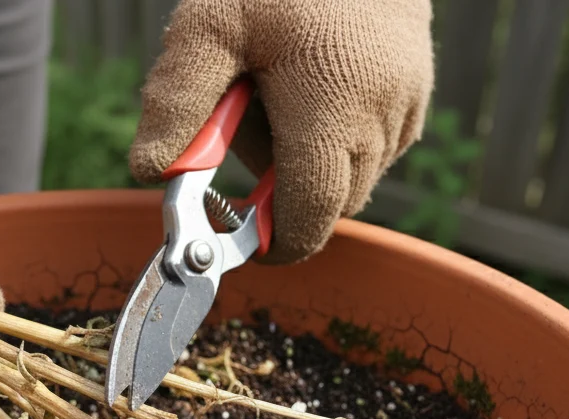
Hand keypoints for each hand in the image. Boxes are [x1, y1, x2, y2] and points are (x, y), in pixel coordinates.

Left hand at [130, 0, 433, 263]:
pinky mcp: (418, 95)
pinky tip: (308, 87)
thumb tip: (150, 171)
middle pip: (328, 205)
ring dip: (309, 166)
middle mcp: (383, 119)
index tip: (238, 240)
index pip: (310, 217)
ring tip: (275, 93)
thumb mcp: (208, 26)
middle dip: (281, 194)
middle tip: (240, 126)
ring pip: (353, 180)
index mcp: (333, 109)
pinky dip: (337, 142)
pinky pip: (375, 150)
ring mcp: (408, 108)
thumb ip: (178, 101)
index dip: (272, 242)